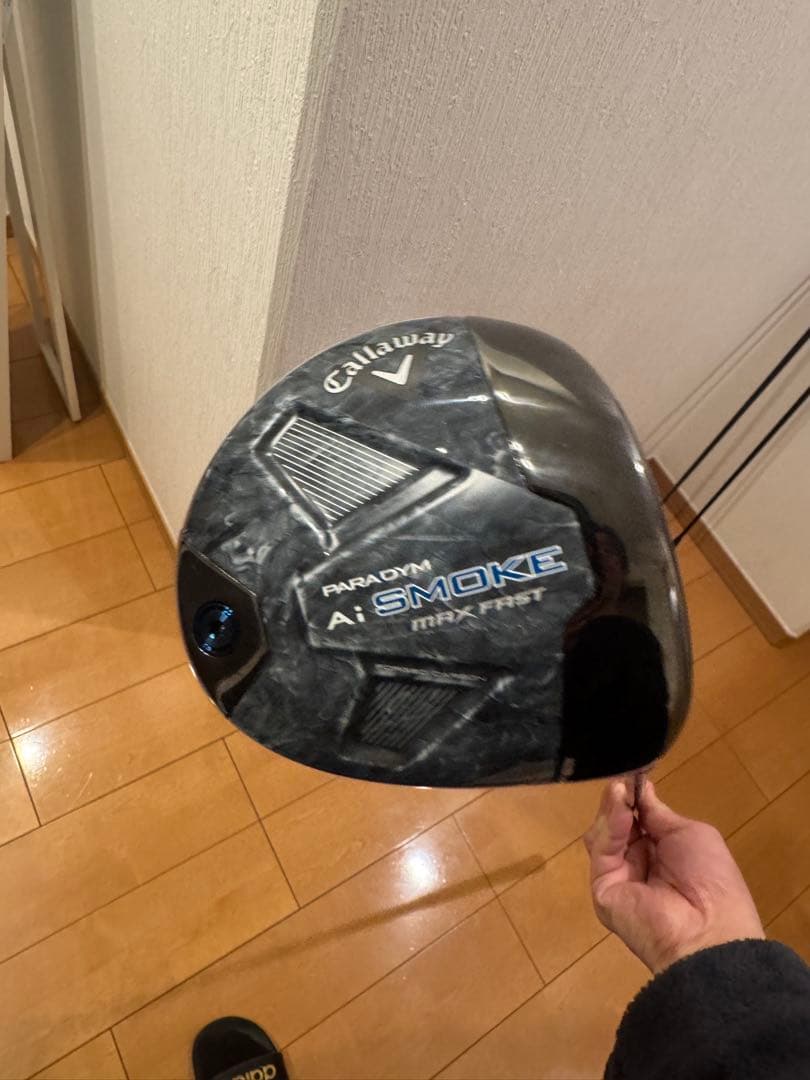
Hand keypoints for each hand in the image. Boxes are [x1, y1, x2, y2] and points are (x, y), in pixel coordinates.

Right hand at [584, 777, 763, 973]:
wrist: (709, 928)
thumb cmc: (712, 879)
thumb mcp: (690, 834)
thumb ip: (659, 814)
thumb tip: (641, 788)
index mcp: (661, 854)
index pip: (636, 820)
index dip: (633, 799)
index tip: (631, 776)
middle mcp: (637, 864)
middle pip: (615, 825)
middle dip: (618, 801)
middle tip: (621, 782)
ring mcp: (618, 877)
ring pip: (602, 835)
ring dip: (611, 811)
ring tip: (620, 792)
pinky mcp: (602, 888)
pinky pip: (602, 852)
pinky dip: (609, 827)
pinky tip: (620, 810)